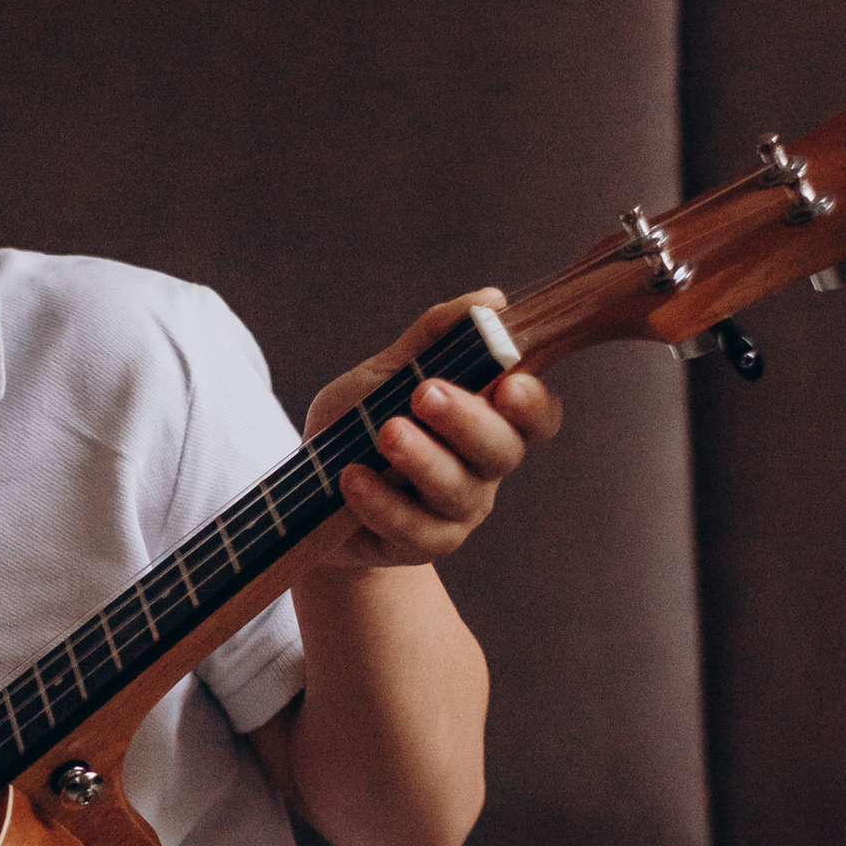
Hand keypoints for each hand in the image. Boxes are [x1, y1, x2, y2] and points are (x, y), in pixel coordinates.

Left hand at [304, 290, 561, 574]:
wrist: (308, 493)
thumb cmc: (359, 423)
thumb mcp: (387, 373)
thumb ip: (434, 339)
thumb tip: (491, 301)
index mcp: (489, 419)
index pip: (537, 415)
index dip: (534, 404)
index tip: (511, 383)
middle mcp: (483, 468)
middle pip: (501, 450)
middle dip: (467, 421)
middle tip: (426, 393)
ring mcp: (455, 512)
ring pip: (457, 492)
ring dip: (423, 460)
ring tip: (384, 433)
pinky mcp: (419, 545)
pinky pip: (410, 529)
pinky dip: (380, 502)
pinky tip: (351, 477)